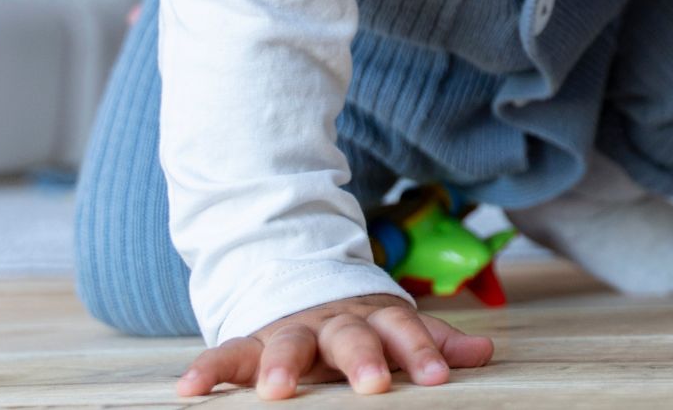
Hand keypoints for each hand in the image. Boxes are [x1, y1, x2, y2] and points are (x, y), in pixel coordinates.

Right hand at [176, 293, 493, 399]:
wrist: (301, 283)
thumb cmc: (359, 323)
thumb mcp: (397, 327)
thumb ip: (433, 341)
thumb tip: (483, 351)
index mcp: (374, 317)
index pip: (403, 330)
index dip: (421, 352)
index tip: (438, 377)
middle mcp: (332, 321)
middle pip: (349, 336)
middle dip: (361, 358)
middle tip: (372, 383)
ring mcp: (289, 330)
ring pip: (286, 342)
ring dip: (280, 364)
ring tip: (276, 390)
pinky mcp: (249, 342)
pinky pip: (226, 354)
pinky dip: (207, 369)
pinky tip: (189, 390)